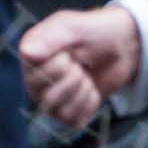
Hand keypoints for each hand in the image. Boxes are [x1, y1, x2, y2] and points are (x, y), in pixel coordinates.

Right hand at [20, 4, 142, 124]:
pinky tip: (90, 87)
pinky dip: (89, 102)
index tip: (68, 51)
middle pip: (49, 97)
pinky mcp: (65, 112)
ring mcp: (48, 98)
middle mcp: (34, 79)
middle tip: (80, 63)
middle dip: (74, 78)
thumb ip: (51, 37)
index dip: (60, 64)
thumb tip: (26, 51)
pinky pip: (74, 120)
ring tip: (86, 73)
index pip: (36, 75)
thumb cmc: (95, 31)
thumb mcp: (75, 27)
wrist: (121, 45)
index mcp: (30, 56)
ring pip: (61, 111)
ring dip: (83, 90)